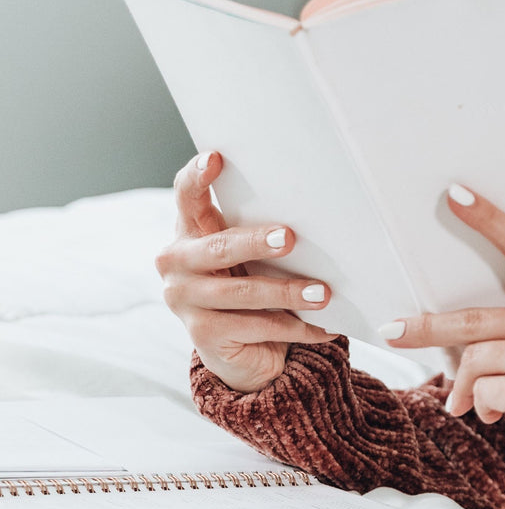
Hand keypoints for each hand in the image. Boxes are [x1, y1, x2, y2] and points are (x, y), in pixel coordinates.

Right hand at [156, 152, 336, 393]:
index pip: (186, 196)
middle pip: (219, 247)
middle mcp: (177, 262)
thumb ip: (263, 231)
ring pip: (243, 292)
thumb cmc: (252, 285)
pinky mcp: (202, 335)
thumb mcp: (253, 256)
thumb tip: (319, 213)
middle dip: (257, 242)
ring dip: (288, 292)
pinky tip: (322, 326)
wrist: (241, 350)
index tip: (215, 157)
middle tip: (290, 238)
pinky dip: (294, 326)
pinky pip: (256, 326)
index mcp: (190, 231)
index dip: (197, 177)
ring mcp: (184, 300)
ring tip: (323, 293)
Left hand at [382, 184, 504, 508]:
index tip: (456, 194)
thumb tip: (463, 345)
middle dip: (426, 329)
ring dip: (465, 388)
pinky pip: (481, 394)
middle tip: (392, 332)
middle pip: (474, 318)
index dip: (488, 218)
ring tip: (469, 405)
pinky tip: (500, 419)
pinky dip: (482, 409)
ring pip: (473, 361)